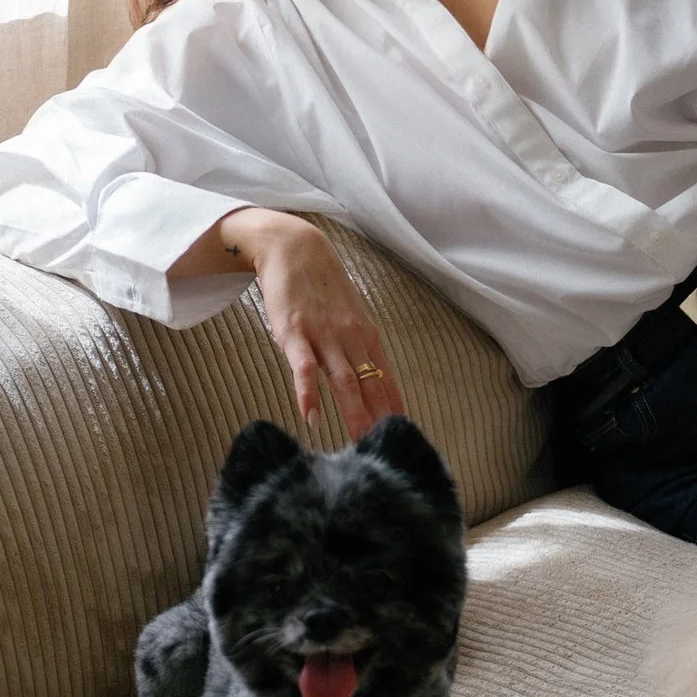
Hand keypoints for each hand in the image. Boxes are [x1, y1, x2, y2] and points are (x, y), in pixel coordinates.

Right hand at [218, 207, 407, 443]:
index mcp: (365, 335)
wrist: (294, 247)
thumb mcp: (347, 315)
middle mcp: (350, 337)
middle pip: (369, 384)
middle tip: (384, 449)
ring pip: (343, 379)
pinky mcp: (294, 332)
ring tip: (358, 441)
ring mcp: (323, 334)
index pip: (386, 378)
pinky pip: (303, 367)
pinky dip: (308, 393)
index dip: (393, 407)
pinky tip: (311, 416)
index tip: (402, 435)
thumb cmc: (321, 286)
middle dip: (378, 418)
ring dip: (352, 411)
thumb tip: (367, 378)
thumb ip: (356, 346)